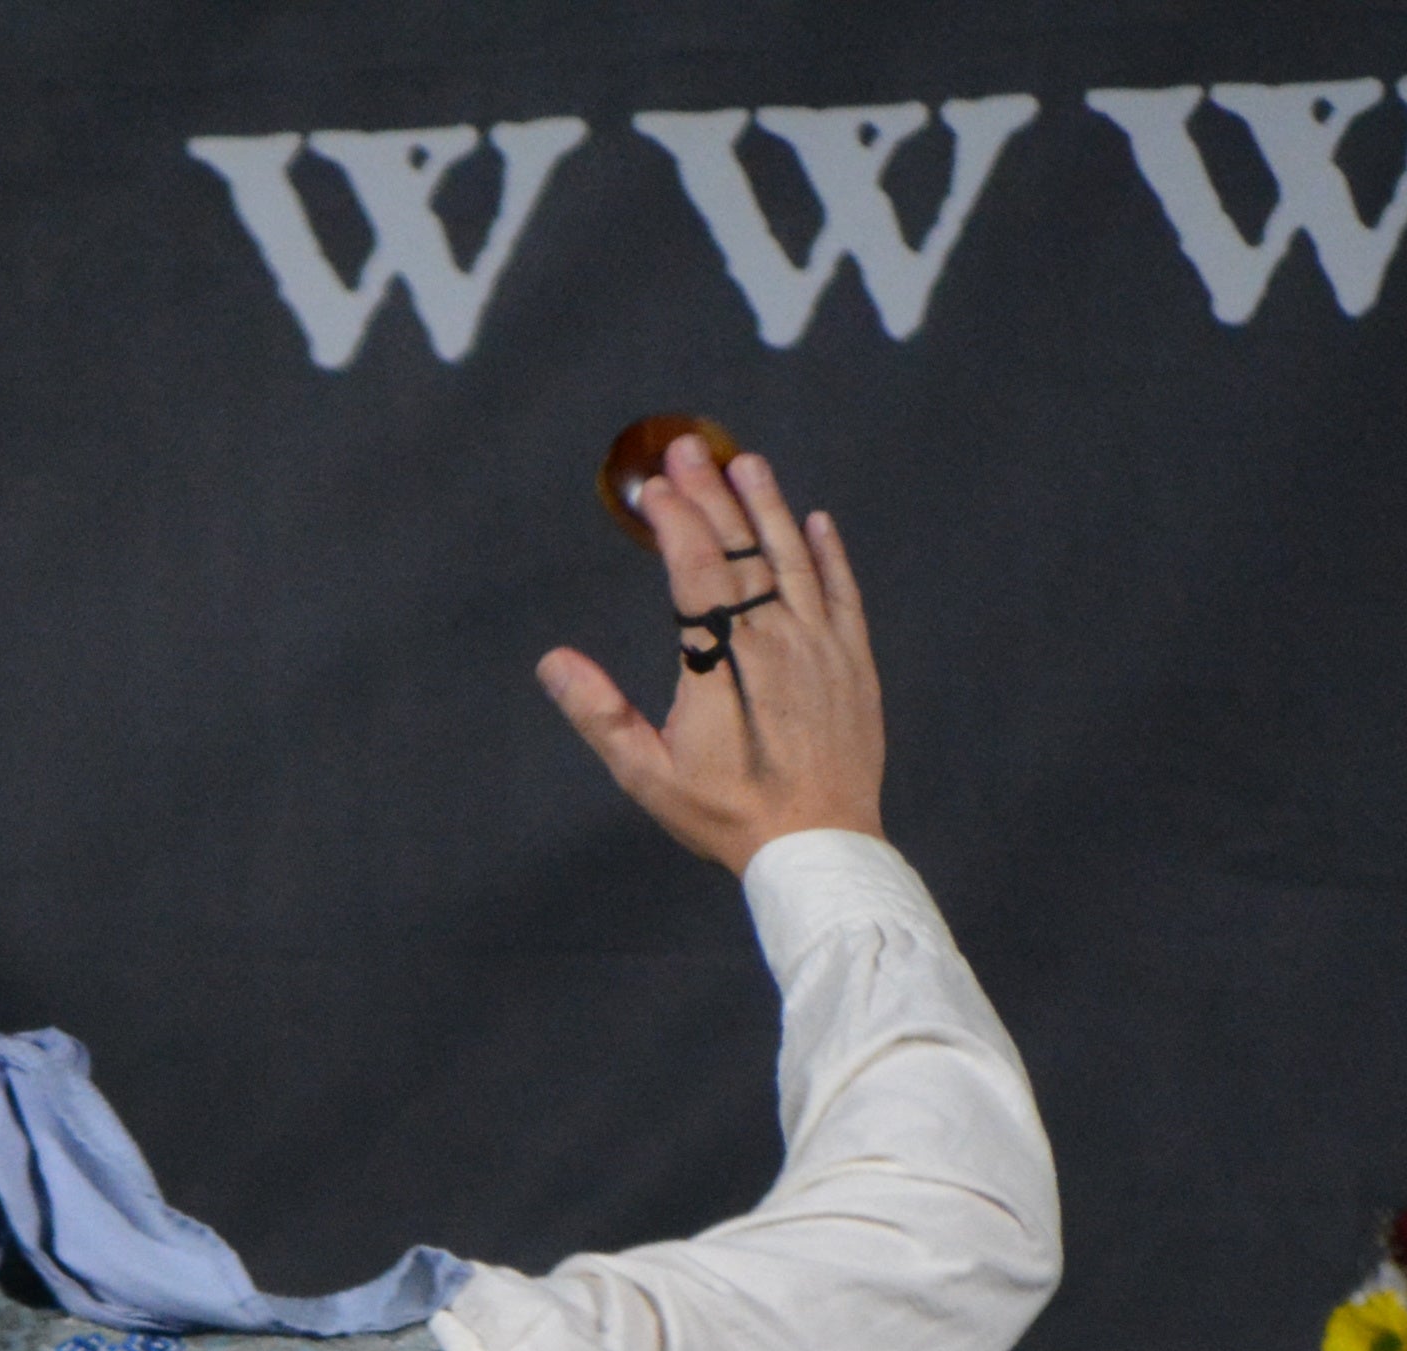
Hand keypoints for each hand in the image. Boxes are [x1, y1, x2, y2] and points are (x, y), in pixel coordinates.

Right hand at [534, 435, 884, 872]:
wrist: (819, 845)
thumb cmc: (727, 814)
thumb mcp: (648, 774)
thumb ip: (600, 712)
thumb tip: (553, 662)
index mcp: (721, 661)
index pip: (697, 569)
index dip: (676, 522)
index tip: (656, 486)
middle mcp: (775, 639)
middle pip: (742, 550)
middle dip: (713, 495)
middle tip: (688, 449)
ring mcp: (822, 645)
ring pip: (793, 558)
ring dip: (768, 506)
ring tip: (747, 463)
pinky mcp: (854, 662)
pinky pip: (842, 592)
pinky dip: (829, 554)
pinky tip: (817, 522)